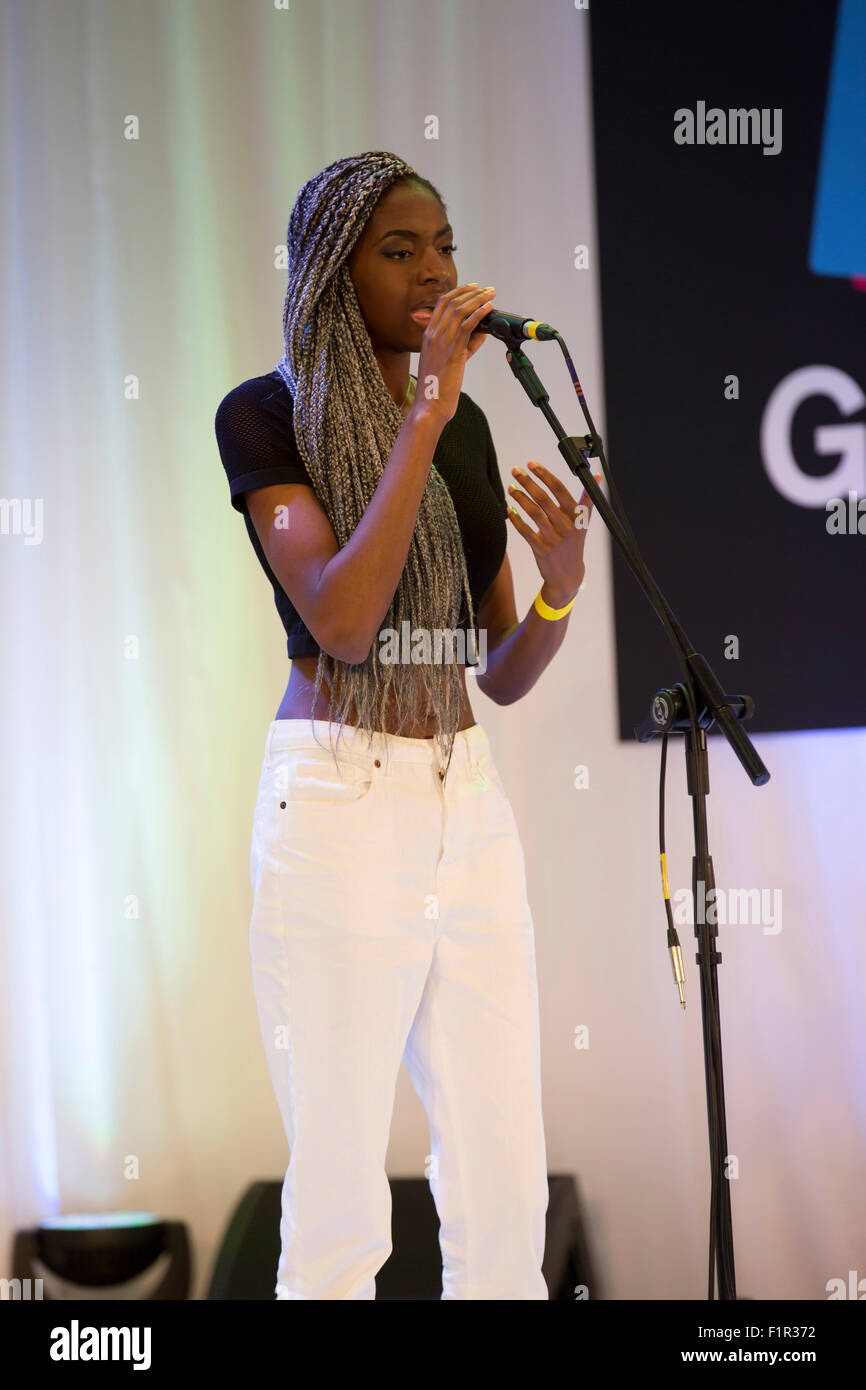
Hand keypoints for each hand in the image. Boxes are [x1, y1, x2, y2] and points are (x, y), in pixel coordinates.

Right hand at [413, 284, 495, 422]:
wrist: (429, 406)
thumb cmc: (438, 389)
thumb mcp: (450, 362)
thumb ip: (464, 346)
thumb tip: (481, 334)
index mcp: (428, 336)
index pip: (442, 305)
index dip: (458, 293)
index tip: (472, 288)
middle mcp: (433, 335)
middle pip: (452, 303)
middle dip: (471, 292)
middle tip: (486, 288)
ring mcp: (441, 342)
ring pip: (460, 311)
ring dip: (478, 299)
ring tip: (491, 294)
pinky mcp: (452, 352)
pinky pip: (467, 325)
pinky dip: (479, 313)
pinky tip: (488, 308)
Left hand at [506, 461, 596, 604]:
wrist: (568, 575)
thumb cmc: (573, 543)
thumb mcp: (583, 523)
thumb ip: (586, 499)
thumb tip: (596, 476)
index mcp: (576, 516)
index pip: (560, 490)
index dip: (545, 475)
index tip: (532, 464)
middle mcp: (566, 526)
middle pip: (544, 499)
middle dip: (528, 482)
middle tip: (516, 470)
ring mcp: (554, 539)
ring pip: (534, 513)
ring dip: (520, 498)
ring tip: (510, 487)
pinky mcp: (541, 550)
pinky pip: (526, 531)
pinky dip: (516, 520)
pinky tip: (508, 510)